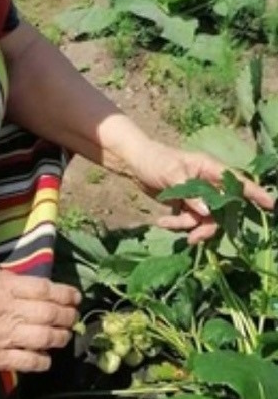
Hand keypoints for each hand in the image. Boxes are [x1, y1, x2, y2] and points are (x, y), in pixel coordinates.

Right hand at [0, 272, 80, 372]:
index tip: (75, 297)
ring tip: (64, 336)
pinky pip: (31, 361)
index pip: (45, 289)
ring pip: (47, 338)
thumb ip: (9, 283)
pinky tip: (46, 357)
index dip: (66, 294)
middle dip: (69, 316)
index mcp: (3, 288)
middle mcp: (8, 311)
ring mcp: (4, 337)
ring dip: (61, 337)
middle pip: (51, 314)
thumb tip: (36, 288)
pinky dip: (44, 360)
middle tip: (73, 317)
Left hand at [124, 139, 273, 244]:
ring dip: (187, 226)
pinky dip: (177, 224)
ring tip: (165, 223)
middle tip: (194, 238)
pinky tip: (161, 221)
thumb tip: (207, 212)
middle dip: (209, 226)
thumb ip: (190, 194)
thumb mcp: (172, 174)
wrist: (134, 163)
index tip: (270, 205)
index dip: (255, 193)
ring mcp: (198, 196)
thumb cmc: (155, 160)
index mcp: (210, 169)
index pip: (238, 182)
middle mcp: (208, 184)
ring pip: (204, 219)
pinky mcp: (186, 206)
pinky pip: (189, 222)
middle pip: (222, 210)